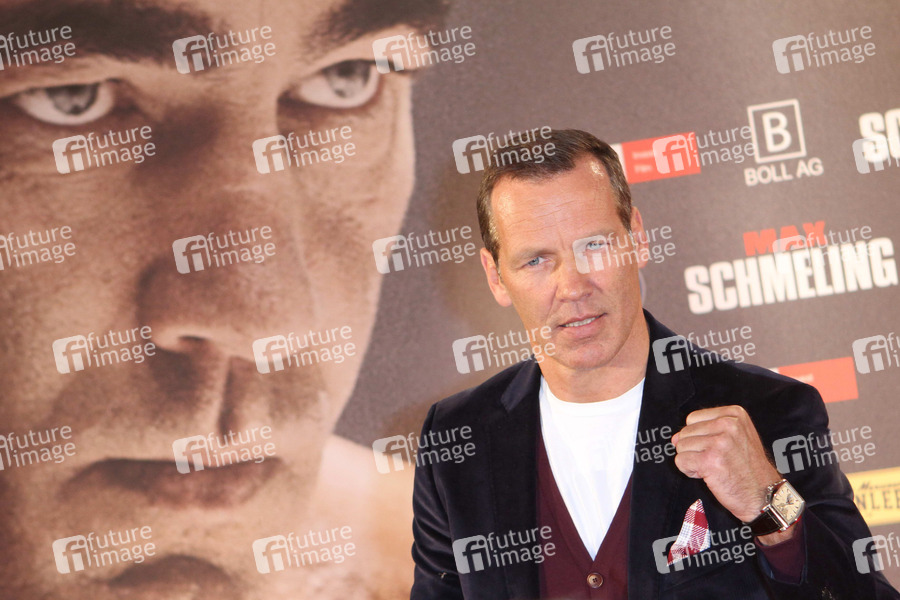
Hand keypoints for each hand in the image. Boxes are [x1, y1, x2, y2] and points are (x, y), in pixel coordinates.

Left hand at [672, 405, 781, 523]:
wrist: (764, 495)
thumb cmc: (749, 469)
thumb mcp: (735, 438)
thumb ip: (705, 431)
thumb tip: (674, 437)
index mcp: (734, 414)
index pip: (692, 418)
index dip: (698, 436)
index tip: (716, 448)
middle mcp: (728, 425)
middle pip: (685, 432)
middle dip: (694, 449)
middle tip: (716, 461)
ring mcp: (719, 442)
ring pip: (681, 447)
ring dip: (692, 461)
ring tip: (714, 468)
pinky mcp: (710, 460)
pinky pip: (681, 461)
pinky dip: (690, 471)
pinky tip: (708, 475)